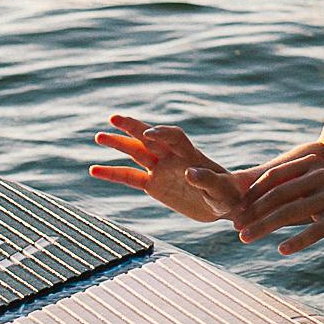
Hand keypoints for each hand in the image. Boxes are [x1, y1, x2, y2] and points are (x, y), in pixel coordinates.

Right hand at [90, 116, 251, 227]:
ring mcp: (161, 169)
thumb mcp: (222, 191)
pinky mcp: (153, 185)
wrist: (225, 204)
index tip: (149, 133)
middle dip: (133, 127)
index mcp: (191, 154)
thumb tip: (190, 172)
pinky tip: (94, 170)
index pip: (174, 137)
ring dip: (119, 143)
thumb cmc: (229, 196)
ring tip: (99, 136)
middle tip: (114, 118)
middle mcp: (173, 157)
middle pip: (150, 137)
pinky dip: (113, 173)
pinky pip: (130, 177)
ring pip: (136, 152)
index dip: (162, 133)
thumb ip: (208, 181)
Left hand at [230, 148, 323, 255]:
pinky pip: (314, 231)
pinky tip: (281, 251)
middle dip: (253, 212)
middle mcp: (320, 177)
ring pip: (290, 212)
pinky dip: (296, 242)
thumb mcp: (317, 184)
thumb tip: (257, 199)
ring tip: (245, 239)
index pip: (274, 177)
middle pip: (277, 195)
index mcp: (311, 165)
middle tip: (235, 226)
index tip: (238, 210)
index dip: (253, 194)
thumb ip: (293, 187)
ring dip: (264, 227)